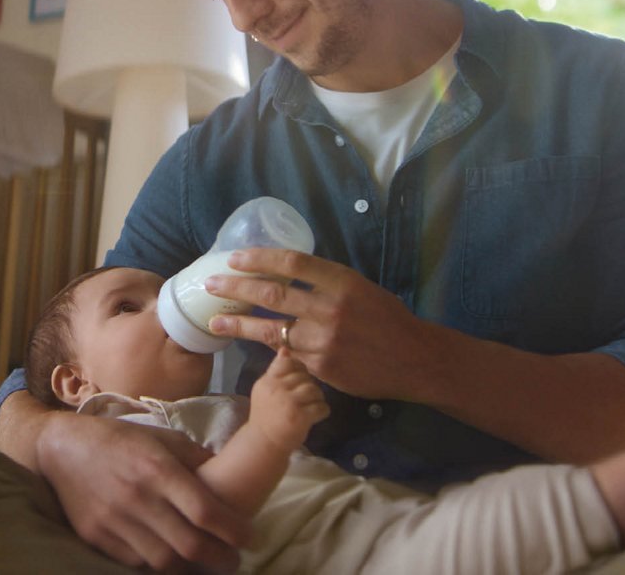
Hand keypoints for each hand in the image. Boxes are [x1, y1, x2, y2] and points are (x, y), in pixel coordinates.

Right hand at [37, 411, 250, 572]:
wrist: (62, 448)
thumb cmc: (119, 438)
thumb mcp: (161, 437)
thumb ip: (195, 457)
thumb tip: (231, 477)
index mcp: (157, 467)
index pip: (204, 510)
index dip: (232, 530)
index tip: (249, 538)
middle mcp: (137, 496)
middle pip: (189, 545)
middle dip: (220, 559)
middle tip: (233, 561)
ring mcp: (114, 520)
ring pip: (163, 561)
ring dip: (189, 566)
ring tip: (202, 561)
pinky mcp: (96, 536)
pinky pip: (135, 562)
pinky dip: (157, 564)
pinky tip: (169, 557)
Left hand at [204, 248, 438, 400]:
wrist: (413, 359)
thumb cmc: (387, 318)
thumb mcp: (361, 288)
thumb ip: (326, 283)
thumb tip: (289, 274)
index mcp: (341, 281)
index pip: (291, 263)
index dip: (258, 258)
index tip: (233, 258)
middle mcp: (329, 308)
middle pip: (272, 294)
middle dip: (236, 288)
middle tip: (211, 284)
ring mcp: (323, 339)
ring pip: (270, 329)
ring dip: (238, 324)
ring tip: (214, 321)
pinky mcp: (320, 366)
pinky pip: (287, 353)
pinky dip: (269, 346)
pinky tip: (251, 343)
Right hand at [249, 349, 329, 451]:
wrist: (265, 442)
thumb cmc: (267, 414)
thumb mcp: (266, 389)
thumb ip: (275, 370)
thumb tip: (285, 349)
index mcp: (268, 381)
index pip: (288, 363)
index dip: (299, 368)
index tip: (298, 379)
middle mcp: (277, 389)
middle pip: (304, 376)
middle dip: (309, 385)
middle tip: (306, 397)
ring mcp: (289, 403)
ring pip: (315, 390)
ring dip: (317, 398)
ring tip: (311, 405)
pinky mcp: (301, 417)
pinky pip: (322, 407)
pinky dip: (322, 411)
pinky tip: (315, 415)